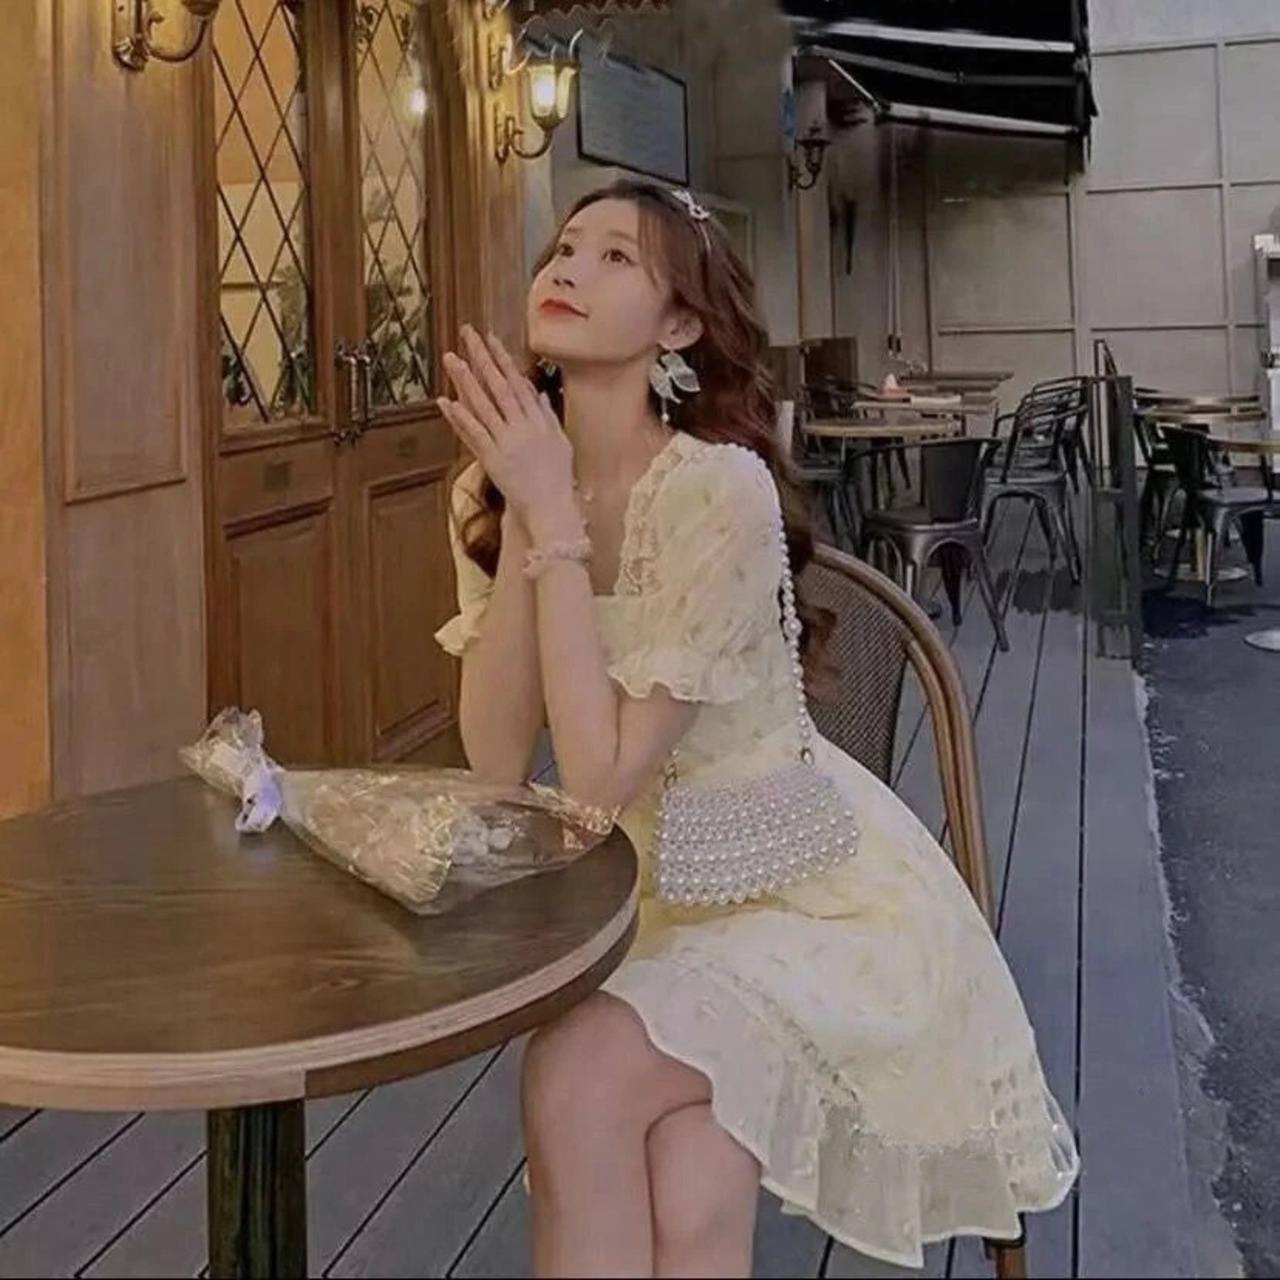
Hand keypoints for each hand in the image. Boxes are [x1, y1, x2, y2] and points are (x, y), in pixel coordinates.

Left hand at [438, 327, 578, 537]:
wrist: (552, 508)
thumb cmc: (557, 479)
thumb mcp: (560, 442)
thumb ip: (547, 415)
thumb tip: (538, 394)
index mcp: (539, 420)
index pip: (518, 382)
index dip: (503, 359)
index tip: (490, 339)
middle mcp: (523, 427)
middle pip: (499, 385)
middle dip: (482, 357)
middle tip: (467, 335)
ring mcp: (507, 442)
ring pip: (484, 405)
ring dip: (466, 380)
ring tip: (451, 358)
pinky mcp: (493, 459)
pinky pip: (475, 434)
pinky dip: (460, 417)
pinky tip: (445, 401)